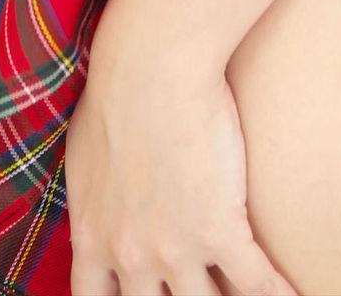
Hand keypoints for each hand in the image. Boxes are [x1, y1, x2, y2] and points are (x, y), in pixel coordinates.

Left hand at [63, 44, 297, 295]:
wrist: (150, 67)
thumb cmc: (113, 96)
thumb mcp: (83, 160)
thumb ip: (91, 202)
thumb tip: (96, 213)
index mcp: (92, 237)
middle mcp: (132, 256)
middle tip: (193, 294)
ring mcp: (177, 250)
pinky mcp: (220, 230)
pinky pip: (257, 284)